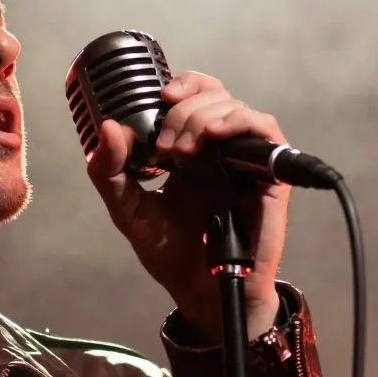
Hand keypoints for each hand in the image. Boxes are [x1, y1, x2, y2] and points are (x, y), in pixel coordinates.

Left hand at [85, 72, 287, 343]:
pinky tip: (216, 136)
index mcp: (192, 150)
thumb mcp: (128, 209)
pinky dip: (240, 123)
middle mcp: (221, 149)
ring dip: (204, 118)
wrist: (200, 291)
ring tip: (182, 152)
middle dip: (184, 111)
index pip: (195, 95)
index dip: (182, 84)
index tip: (160, 97)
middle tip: (164, 147)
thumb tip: (109, 128)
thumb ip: (109, 172)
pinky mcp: (269, 176)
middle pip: (214, 95)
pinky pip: (266, 131)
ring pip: (236, 107)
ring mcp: (246, 161)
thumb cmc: (171, 253)